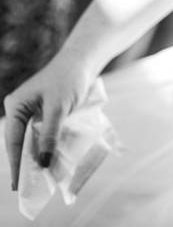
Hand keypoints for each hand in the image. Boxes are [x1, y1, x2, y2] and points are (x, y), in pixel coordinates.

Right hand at [4, 53, 95, 189]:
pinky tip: (47, 159)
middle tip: (26, 186)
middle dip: (24, 162)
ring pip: (30, 139)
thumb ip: (49, 135)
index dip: (16, 163)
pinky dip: (44, 146)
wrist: (83, 61)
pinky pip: (40, 133)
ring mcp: (31, 111)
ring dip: (34, 155)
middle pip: (19, 142)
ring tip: (37, 178)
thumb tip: (42, 162)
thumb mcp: (58, 109)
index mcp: (16, 106)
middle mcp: (19, 109)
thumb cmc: (69, 80)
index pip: (13, 141)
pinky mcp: (44, 112)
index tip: (18, 184)